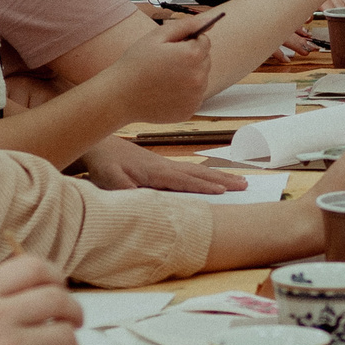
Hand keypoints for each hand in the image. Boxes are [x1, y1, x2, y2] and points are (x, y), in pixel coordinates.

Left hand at [83, 138, 251, 194]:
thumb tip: (142, 200)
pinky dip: (206, 174)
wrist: (98, 144)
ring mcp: (166, 165)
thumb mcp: (108, 179)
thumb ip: (125, 189)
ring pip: (198, 171)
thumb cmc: (103, 163)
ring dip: (219, 176)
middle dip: (223, 180)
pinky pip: (190, 171)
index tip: (224, 192)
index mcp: (155, 172)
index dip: (203, 187)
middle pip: (199, 174)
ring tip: (240, 180)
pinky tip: (213, 178)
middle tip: (246, 184)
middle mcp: (165, 167)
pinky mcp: (162, 166)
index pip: (184, 181)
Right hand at [112, 11, 219, 122]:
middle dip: (190, 58)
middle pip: (205, 60)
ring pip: (201, 78)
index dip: (187, 41)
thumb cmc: (136, 63)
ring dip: (189, 75)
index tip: (171, 48)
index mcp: (192, 55)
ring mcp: (195, 96)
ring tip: (164, 78)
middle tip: (165, 63)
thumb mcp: (157, 36)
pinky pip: (194, 96)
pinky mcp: (190, 111)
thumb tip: (211, 19)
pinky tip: (166, 92)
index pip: (204, 41)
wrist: (120, 96)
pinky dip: (184, 93)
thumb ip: (187, 25)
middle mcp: (199, 77)